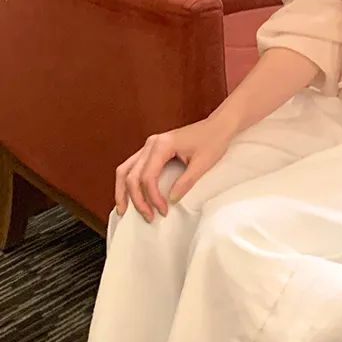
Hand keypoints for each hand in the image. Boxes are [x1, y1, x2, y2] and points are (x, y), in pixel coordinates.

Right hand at [114, 117, 233, 221]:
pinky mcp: (153, 148)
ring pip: (126, 169)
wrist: (219, 125)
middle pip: (132, 174)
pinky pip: (133, 166)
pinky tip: (130, 195)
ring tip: (123, 209)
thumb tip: (171, 200)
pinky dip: (129, 181)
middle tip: (147, 216)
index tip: (163, 211)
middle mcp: (151, 143)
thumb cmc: (213, 141)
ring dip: (123, 190)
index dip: (153, 197)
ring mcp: (150, 145)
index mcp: (162, 145)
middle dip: (136, 198)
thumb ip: (186, 182)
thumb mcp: (202, 164)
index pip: (148, 176)